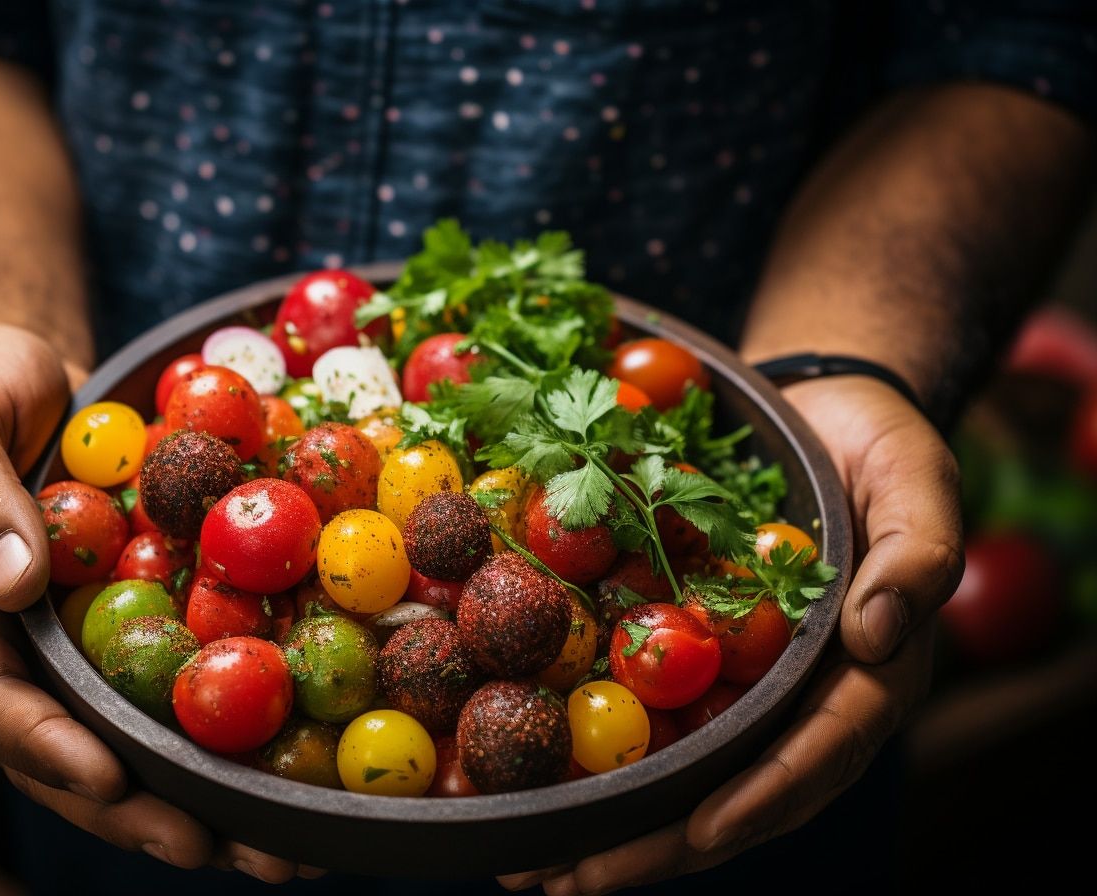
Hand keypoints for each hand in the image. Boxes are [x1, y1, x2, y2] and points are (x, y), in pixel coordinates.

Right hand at [0, 324, 318, 881]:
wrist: (29, 379)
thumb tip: (12, 581)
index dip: (47, 747)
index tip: (111, 778)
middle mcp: (12, 652)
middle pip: (65, 751)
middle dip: (136, 809)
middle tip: (212, 846)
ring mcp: (71, 648)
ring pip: (125, 740)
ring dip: (193, 796)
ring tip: (270, 844)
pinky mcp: (126, 628)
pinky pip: (171, 687)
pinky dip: (222, 732)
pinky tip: (288, 766)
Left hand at [499, 376, 962, 893]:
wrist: (819, 410)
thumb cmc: (880, 446)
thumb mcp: (918, 478)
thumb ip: (917, 553)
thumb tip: (879, 636)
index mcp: (864, 675)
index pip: (817, 751)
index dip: (763, 795)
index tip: (702, 828)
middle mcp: (795, 695)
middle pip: (730, 788)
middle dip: (655, 842)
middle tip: (572, 879)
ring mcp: (736, 679)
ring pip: (676, 768)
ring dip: (606, 820)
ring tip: (527, 862)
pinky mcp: (686, 652)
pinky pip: (639, 709)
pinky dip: (587, 749)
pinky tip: (522, 775)